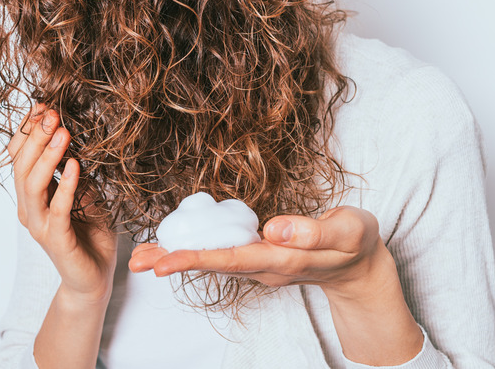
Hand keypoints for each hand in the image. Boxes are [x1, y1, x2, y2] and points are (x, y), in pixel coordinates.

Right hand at [8, 104, 116, 303]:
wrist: (93, 278)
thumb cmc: (88, 234)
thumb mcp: (85, 193)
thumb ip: (75, 171)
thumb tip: (76, 137)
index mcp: (31, 195)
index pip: (19, 157)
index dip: (28, 131)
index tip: (43, 105)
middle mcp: (28, 209)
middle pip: (22, 166)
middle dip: (36, 137)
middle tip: (52, 113)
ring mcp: (40, 225)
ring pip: (32, 185)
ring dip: (47, 156)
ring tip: (63, 133)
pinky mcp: (56, 239)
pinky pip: (57, 209)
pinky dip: (65, 185)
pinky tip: (76, 166)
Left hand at [128, 206, 390, 299]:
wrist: (357, 264)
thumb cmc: (355, 243)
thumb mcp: (349, 231)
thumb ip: (314, 232)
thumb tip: (273, 228)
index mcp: (283, 259)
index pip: (234, 259)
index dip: (198, 259)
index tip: (165, 262)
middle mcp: (264, 266)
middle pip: (213, 265)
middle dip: (175, 262)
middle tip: (137, 262)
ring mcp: (258, 264)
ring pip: (212, 261)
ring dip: (176, 258)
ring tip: (140, 257)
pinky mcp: (256, 256)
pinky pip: (219, 254)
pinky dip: (192, 250)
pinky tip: (169, 247)